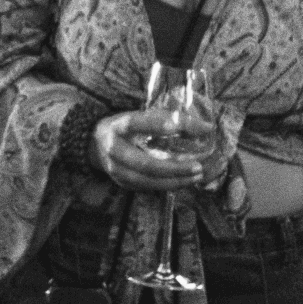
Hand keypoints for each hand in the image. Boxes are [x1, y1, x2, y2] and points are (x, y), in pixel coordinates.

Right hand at [91, 108, 219, 193]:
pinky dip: (168, 185)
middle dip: (174, 168)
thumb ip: (169, 119)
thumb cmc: (126, 128)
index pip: (135, 123)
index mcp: (117, 125)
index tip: (177, 125)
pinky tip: (184, 181)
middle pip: (145, 163)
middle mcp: (113, 149)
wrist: (95, 145)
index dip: (155, 124)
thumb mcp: (141, 116)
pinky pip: (148, 187)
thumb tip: (206, 127)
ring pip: (147, 180)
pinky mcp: (122, 182)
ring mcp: (116, 169)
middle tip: (198, 166)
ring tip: (196, 176)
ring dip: (175, 180)